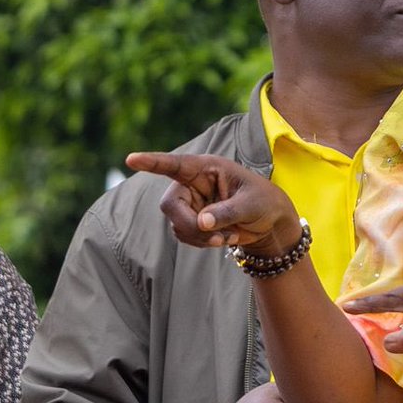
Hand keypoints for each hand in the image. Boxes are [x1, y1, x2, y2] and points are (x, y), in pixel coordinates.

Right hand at [124, 151, 299, 252]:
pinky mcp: (191, 220)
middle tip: (216, 237)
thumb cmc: (264, 202)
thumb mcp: (251, 204)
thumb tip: (201, 222)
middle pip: (171, 204)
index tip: (131, 159)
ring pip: (177, 224)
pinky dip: (203, 243)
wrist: (270, 222)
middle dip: (190, 224)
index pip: (176, 164)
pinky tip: (224, 239)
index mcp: (207, 168)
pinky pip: (184, 235)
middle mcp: (193, 183)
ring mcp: (190, 202)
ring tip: (229, 236)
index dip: (152, 162)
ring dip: (201, 237)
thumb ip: (227, 212)